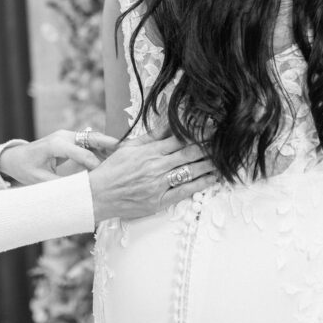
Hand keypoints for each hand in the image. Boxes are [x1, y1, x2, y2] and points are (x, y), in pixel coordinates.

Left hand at [0, 129, 117, 185]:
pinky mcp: (71, 139)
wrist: (16, 157)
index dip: (94, 162)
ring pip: (93, 139)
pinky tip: (115, 156)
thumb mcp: (40, 180)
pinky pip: (89, 143)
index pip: (80, 151)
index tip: (105, 173)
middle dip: (109, 143)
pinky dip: (102, 149)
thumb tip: (78, 194)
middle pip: (91, 137)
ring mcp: (68, 136)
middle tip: (127, 150)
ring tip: (127, 154)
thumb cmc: (26, 168)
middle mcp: (64, 136)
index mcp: (56, 145)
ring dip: (109, 146)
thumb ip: (60, 185)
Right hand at [88, 134, 217, 222]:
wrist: (97, 195)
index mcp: (149, 151)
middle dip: (208, 147)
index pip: (179, 139)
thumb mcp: (129, 147)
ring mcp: (159, 184)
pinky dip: (201, 184)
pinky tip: (213, 179)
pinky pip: (185, 191)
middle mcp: (156, 166)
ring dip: (209, 164)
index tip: (212, 129)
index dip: (198, 133)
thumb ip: (151, 135)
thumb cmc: (113, 170)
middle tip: (224, 142)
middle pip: (189, 153)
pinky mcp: (159, 201)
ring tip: (223, 159)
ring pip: (190, 171)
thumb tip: (168, 122)